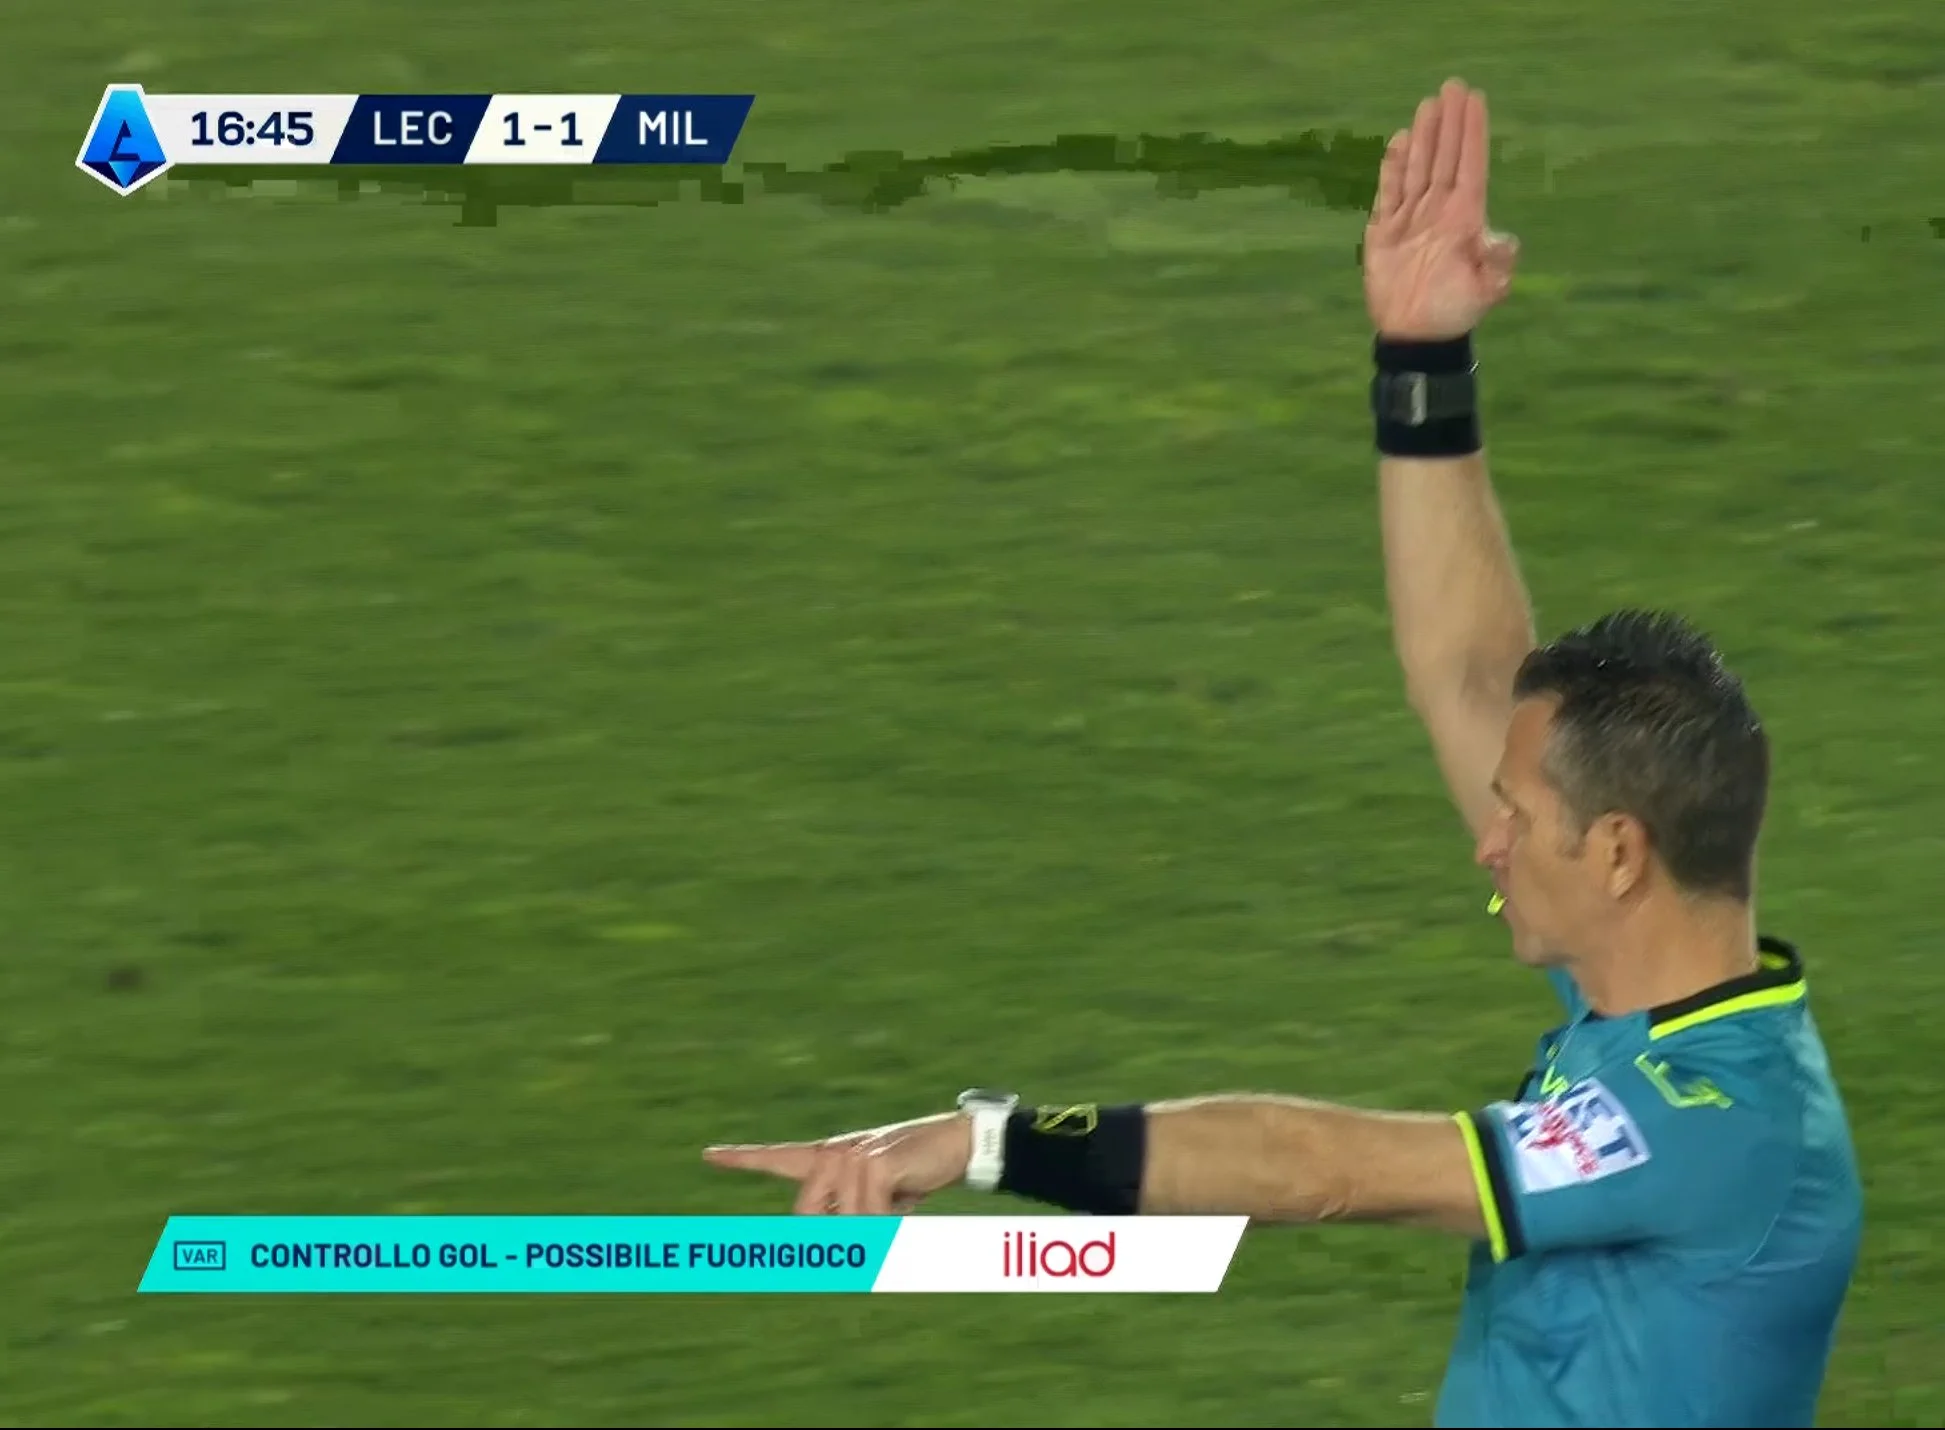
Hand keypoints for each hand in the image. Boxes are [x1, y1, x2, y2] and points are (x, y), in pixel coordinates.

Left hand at [704, 1111, 971, 1214]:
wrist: (956, 1143)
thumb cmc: (913, 1173)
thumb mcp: (875, 1200)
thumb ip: (848, 1217)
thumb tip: (832, 1256)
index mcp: (827, 1158)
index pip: (777, 1157)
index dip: (742, 1158)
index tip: (709, 1154)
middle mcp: (832, 1154)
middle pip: (805, 1218)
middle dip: (838, 1236)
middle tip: (876, 1221)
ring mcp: (851, 1157)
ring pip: (846, 1226)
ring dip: (877, 1228)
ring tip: (899, 1202)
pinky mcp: (874, 1164)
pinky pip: (870, 1218)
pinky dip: (890, 1224)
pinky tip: (907, 1201)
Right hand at [1363, 78, 1519, 340]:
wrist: (1417, 335)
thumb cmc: (1454, 312)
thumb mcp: (1486, 291)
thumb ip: (1498, 264)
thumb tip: (1506, 240)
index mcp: (1465, 218)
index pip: (1470, 164)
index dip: (1472, 132)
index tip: (1474, 99)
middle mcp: (1440, 210)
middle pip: (1445, 157)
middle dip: (1449, 123)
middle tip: (1452, 86)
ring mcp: (1412, 218)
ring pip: (1418, 167)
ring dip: (1424, 137)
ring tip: (1428, 105)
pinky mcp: (1385, 230)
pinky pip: (1389, 191)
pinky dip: (1392, 167)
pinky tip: (1399, 142)